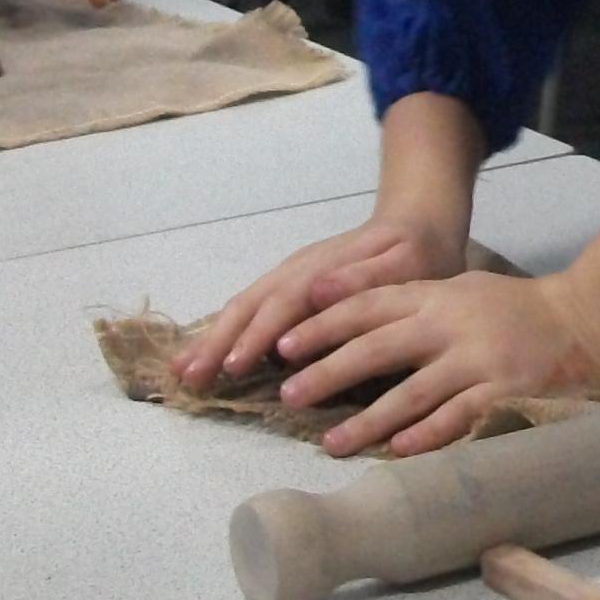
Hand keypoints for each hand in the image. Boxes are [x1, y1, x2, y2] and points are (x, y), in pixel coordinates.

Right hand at [178, 216, 466, 390]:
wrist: (416, 221)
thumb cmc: (416, 251)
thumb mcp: (407, 262)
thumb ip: (366, 277)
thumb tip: (317, 291)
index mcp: (322, 269)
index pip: (281, 305)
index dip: (256, 337)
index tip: (232, 367)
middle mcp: (297, 272)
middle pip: (249, 306)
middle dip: (216, 342)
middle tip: (186, 377)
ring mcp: (289, 277)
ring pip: (243, 307)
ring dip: (212, 338)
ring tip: (182, 371)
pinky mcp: (290, 287)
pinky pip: (252, 309)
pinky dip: (227, 332)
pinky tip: (210, 356)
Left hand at [268, 266, 599, 457]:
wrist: (588, 319)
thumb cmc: (516, 309)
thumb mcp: (460, 287)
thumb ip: (409, 299)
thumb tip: (341, 307)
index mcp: (437, 296)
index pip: (367, 307)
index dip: (321, 325)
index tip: (283, 344)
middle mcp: (452, 326)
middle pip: (377, 349)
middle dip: (328, 373)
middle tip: (290, 395)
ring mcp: (479, 362)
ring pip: (411, 394)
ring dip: (367, 421)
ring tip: (332, 443)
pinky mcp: (504, 394)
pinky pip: (457, 419)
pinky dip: (425, 436)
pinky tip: (396, 451)